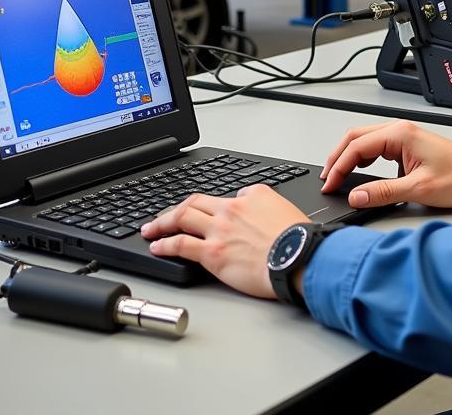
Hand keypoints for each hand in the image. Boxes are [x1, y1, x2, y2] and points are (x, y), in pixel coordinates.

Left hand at [140, 185, 309, 298]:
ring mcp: (219, 230)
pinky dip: (165, 244)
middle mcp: (231, 208)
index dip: (211, 206)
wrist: (299, 256)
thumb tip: (259, 211)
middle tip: (163, 216)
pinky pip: (180, 244)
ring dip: (162, 223)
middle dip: (175, 209)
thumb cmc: (298, 239)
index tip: (204, 214)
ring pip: (182, 218)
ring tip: (152, 229)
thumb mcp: (285, 208)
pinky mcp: (212, 252)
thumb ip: (267, 205)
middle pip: (194, 202)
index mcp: (251, 196)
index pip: (223, 196)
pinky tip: (157, 247)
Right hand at [320, 120, 451, 208]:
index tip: (329, 183)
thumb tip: (357, 197)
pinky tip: (358, 171)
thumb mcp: (418, 189)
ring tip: (338, 177)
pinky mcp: (406, 145)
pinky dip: (362, 158)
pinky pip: (376, 146)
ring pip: (364, 140)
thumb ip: (383, 192)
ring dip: (348, 157)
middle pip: (355, 137)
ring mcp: (402, 136)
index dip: (338, 166)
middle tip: (327, 179)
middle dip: (337, 158)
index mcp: (400, 135)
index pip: (357, 146)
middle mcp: (399, 130)